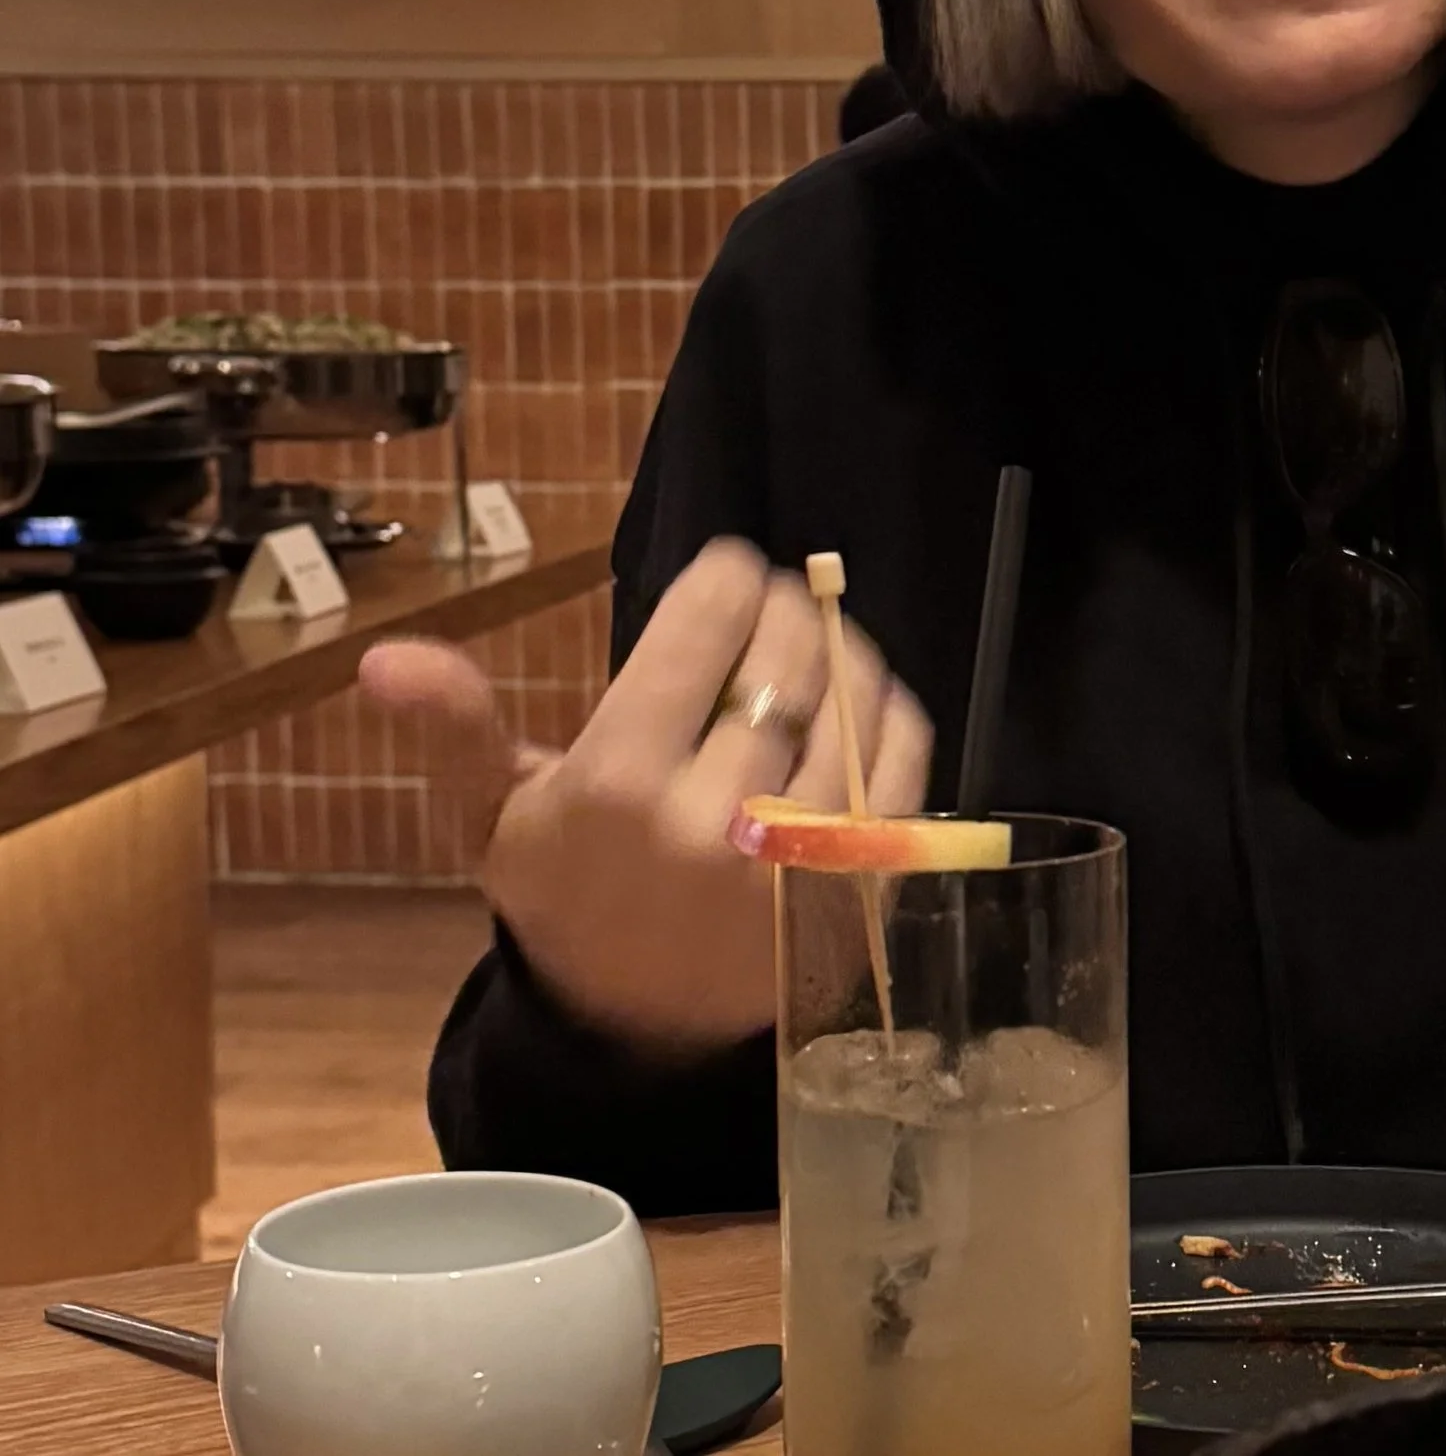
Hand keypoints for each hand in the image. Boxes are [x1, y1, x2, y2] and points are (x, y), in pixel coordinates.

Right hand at [360, 537, 931, 1052]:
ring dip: (839, 651)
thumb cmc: (563, 898)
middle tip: (771, 606)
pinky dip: (888, 714)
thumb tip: (381, 656)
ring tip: (811, 649)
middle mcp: (709, 819)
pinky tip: (854, 704)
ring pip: (848, 697)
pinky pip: (901, 764)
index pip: (707, 621)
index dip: (724, 577)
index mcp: (617, 783)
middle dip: (782, 607)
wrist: (628, 1033)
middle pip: (784, 651)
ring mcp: (791, 860)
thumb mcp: (495, 815)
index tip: (723, 575)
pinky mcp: (854, 889)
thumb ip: (455, 726)